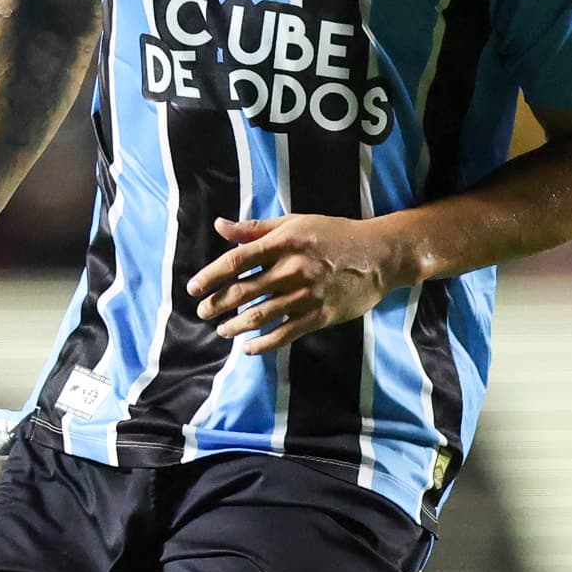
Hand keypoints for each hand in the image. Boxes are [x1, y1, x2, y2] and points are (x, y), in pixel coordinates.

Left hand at [186, 214, 416, 354]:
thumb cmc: (334, 234)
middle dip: (217, 304)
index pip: (236, 260)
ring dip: (235, 326)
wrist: (379, 255)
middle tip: (202, 312)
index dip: (210, 276)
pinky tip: (248, 348)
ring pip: (261, 315)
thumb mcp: (295, 223)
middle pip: (244, 291)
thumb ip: (255, 228)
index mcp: (284, 243)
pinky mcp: (320, 315)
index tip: (193, 288)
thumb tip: (219, 226)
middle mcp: (293, 269)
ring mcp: (307, 294)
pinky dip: (263, 344)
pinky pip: (285, 334)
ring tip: (222, 330)